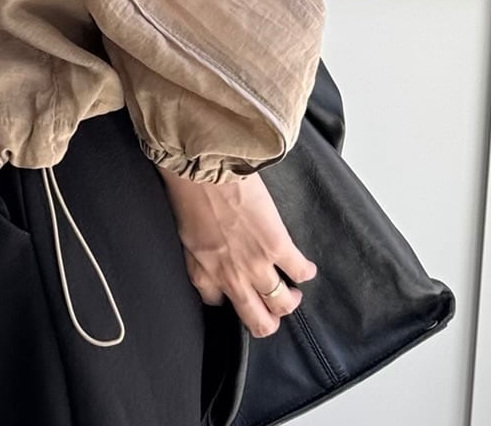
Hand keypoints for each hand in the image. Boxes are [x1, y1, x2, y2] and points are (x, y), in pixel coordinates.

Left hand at [157, 166, 317, 337]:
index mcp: (201, 270)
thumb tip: (210, 254)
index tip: (236, 291)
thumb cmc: (188, 189)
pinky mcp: (277, 246)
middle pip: (258, 322)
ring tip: (291, 290)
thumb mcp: (184, 229)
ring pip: (282, 305)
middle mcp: (230, 276)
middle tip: (272, 308)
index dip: (229, 300)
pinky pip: (301, 273)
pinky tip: (304, 266)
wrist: (203, 167)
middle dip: (268, 321)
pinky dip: (305, 272)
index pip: (217, 303)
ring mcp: (256, 264)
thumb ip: (198, 251)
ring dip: (289, 300)